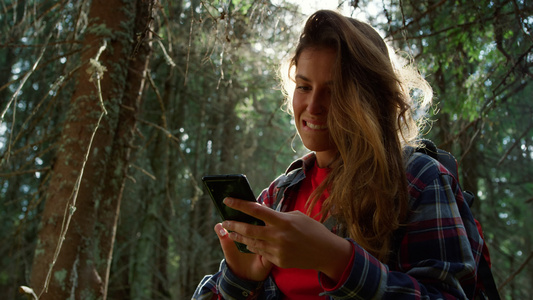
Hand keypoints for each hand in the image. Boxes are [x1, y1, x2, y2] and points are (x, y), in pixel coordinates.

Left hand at [222, 197, 352, 282]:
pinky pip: (260, 252)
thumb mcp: (297, 217)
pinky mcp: (278, 261)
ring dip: (240, 237)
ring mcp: (278, 250)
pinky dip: (252, 246)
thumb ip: (278, 216)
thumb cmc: (312, 230)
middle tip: (225, 220)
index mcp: (283, 221)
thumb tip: (262, 213)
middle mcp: (278, 236)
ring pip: (252, 243)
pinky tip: (247, 242)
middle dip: (234, 224)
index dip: (240, 204)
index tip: (227, 200)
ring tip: (231, 231)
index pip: (256, 210)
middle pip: (249, 229)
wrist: (326, 253)